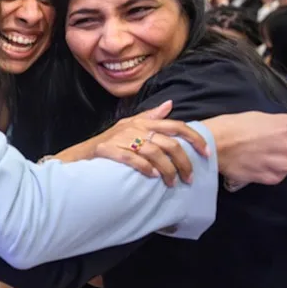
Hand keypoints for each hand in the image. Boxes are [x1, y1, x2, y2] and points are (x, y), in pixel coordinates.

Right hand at [58, 101, 210, 186]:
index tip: (207, 153)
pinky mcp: (108, 150)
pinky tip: (153, 177)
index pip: (175, 125)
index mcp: (142, 122)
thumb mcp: (129, 126)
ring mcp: (120, 138)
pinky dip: (145, 168)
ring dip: (167, 170)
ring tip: (172, 183)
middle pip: (169, 143)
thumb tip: (170, 104)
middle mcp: (133, 128)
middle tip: (189, 178)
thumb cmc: (108, 143)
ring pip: (154, 152)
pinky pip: (132, 158)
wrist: (79, 155)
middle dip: (183, 162)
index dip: (194, 138)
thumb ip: (150, 116)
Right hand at [202, 107, 286, 185]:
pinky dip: (269, 170)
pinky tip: (255, 162)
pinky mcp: (271, 178)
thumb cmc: (236, 125)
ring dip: (280, 161)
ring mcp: (283, 166)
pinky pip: (278, 175)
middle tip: (271, 142)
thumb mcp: (265, 116)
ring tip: (259, 153)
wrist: (213, 145)